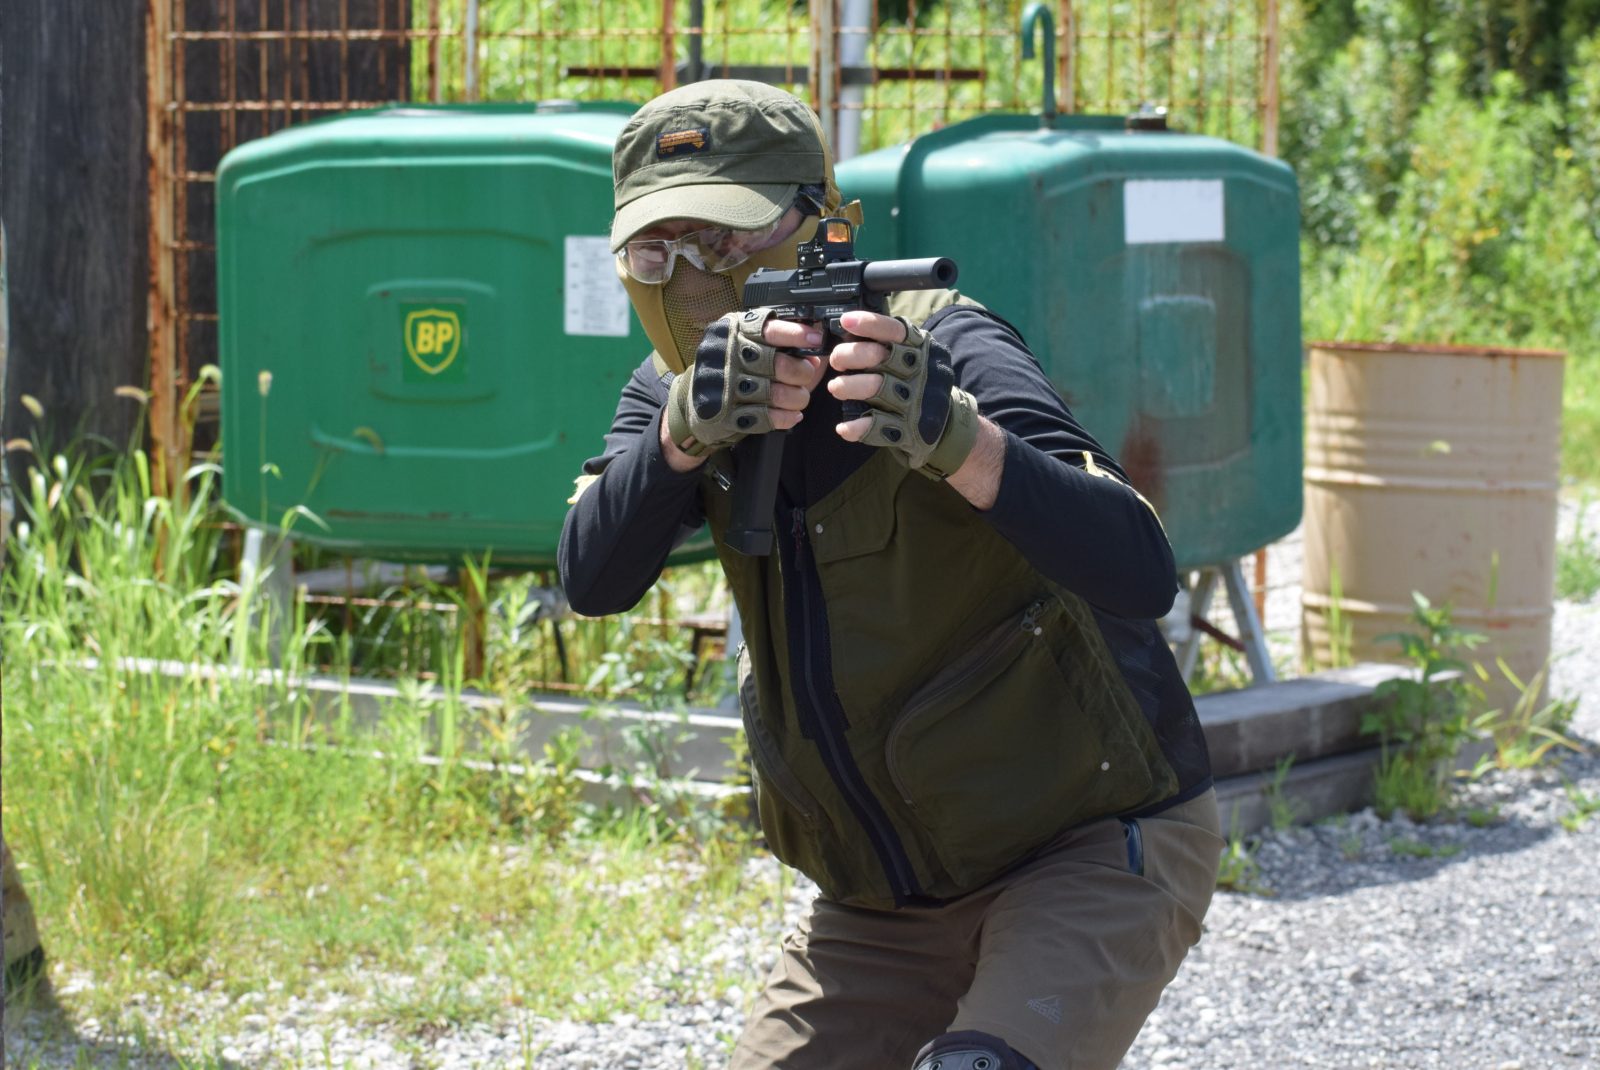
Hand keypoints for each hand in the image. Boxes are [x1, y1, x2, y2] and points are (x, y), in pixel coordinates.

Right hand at [664, 308, 824, 458]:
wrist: (696, 401)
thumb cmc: (731, 368)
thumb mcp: (750, 345)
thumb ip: (782, 346)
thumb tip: (817, 351)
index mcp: (733, 331)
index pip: (769, 329)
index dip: (796, 334)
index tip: (816, 339)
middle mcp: (726, 355)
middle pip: (778, 364)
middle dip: (801, 372)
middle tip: (806, 374)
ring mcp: (724, 386)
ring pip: (776, 393)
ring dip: (797, 398)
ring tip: (800, 397)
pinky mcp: (725, 414)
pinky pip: (765, 417)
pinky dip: (785, 417)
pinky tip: (791, 415)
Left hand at [827, 310, 980, 479]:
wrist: (945, 420)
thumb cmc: (916, 378)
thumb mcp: (912, 352)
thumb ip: (886, 341)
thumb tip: (847, 328)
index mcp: (917, 347)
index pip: (894, 330)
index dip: (870, 324)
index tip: (846, 321)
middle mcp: (916, 371)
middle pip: (877, 356)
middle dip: (848, 355)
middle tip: (836, 361)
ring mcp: (911, 400)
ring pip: (875, 388)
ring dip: (848, 386)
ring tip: (836, 388)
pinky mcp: (905, 428)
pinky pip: (878, 427)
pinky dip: (858, 427)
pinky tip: (843, 427)